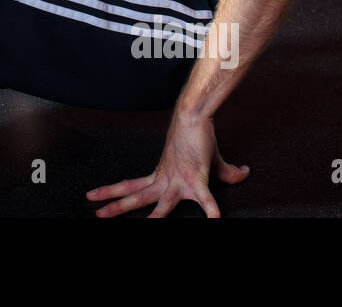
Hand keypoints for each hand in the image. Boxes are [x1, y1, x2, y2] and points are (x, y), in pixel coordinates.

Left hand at [85, 113, 248, 217]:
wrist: (195, 115)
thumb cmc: (198, 137)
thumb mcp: (209, 161)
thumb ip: (225, 173)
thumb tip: (244, 173)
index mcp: (160, 175)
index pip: (132, 186)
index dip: (114, 192)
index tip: (99, 199)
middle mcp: (165, 179)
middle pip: (136, 196)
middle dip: (116, 206)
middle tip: (97, 214)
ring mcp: (178, 179)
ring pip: (159, 202)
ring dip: (152, 218)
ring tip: (146, 227)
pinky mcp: (196, 177)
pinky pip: (205, 197)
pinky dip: (210, 209)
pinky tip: (215, 220)